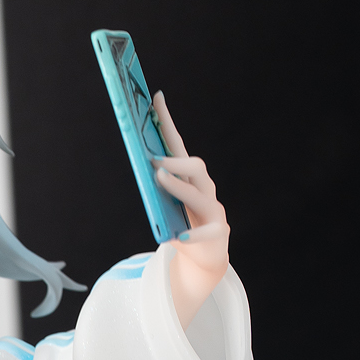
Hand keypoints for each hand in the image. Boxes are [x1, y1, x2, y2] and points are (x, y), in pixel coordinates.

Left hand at [151, 94, 230, 329]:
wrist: (205, 260)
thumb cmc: (180, 227)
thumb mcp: (165, 207)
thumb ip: (156, 190)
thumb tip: (141, 166)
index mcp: (190, 179)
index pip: (178, 146)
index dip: (167, 122)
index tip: (155, 98)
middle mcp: (206, 190)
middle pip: (196, 167)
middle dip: (176, 160)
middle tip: (154, 159)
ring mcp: (215, 211)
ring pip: (200, 194)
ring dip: (178, 187)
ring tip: (160, 180)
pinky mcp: (218, 233)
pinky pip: (205, 232)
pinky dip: (191, 234)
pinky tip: (177, 236)